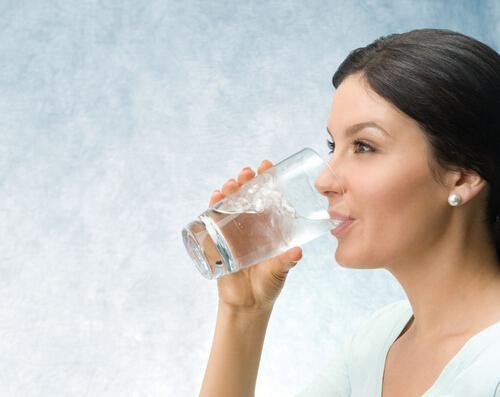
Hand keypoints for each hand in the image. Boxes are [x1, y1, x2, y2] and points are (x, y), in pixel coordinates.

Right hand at [209, 160, 302, 312]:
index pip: (268, 196)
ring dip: (229, 190)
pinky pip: (213, 219)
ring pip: (230, 203)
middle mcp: (251, 224)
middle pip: (247, 195)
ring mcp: (233, 231)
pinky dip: (212, 206)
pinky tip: (215, 198)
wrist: (247, 304)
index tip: (266, 166)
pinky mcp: (218, 240)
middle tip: (247, 174)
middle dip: (245, 181)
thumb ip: (287, 262)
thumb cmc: (268, 284)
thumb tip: (297, 252)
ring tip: (230, 185)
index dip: (266, 179)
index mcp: (268, 225)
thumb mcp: (279, 271)